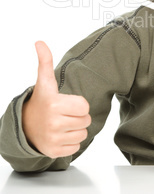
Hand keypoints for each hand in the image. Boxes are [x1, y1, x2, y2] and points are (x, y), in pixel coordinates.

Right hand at [22, 41, 90, 158]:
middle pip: (86, 120)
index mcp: (54, 105)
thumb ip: (45, 61)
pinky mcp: (54, 152)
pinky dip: (71, 142)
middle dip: (79, 116)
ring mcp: (53, 140)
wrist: (25, 126)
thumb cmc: (42, 101)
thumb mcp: (44, 81)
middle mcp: (53, 123)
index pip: (85, 106)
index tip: (68, 103)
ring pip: (83, 135)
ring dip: (76, 129)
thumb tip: (39, 42)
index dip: (79, 104)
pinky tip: (61, 134)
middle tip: (66, 113)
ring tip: (63, 123)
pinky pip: (76, 147)